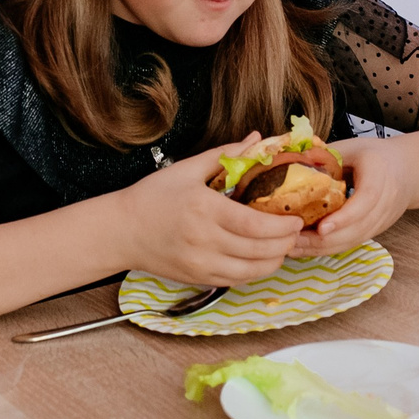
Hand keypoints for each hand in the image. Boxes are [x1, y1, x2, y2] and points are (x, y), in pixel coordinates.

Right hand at [115, 136, 304, 288]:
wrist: (122, 231)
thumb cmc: (153, 197)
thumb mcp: (187, 169)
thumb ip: (225, 155)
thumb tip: (256, 138)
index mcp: (204, 210)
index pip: (255, 224)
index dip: (282, 226)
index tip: (297, 219)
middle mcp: (205, 241)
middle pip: (259, 251)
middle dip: (285, 243)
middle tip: (295, 231)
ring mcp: (201, 264)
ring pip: (252, 271)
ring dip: (274, 260)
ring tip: (282, 245)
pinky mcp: (198, 279)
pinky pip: (237, 280)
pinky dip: (255, 271)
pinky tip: (261, 258)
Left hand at [298, 132, 418, 255]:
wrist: (407, 170)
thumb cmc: (376, 156)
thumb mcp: (352, 146)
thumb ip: (326, 154)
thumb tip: (294, 160)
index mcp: (380, 176)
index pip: (366, 201)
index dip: (345, 217)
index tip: (322, 228)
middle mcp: (386, 203)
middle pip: (357, 228)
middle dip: (324, 239)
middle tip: (294, 239)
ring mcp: (382, 220)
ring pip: (353, 240)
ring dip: (323, 247)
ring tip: (294, 246)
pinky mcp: (376, 230)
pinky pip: (352, 243)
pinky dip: (329, 247)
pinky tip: (308, 247)